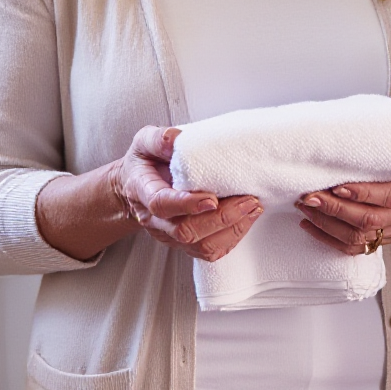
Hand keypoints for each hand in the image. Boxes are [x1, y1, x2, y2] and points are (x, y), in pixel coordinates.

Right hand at [114, 124, 261, 262]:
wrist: (136, 185)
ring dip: (232, 229)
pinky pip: (209, 251)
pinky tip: (246, 219)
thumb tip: (176, 138)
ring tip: (254, 208)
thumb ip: (158, 139)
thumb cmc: (144, 163)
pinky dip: (232, 238)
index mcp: (143, 192)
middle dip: (221, 218)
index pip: (161, 204)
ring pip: (201, 246)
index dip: (187, 204)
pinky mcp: (184, 243)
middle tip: (248, 200)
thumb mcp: (143, 143)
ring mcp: (169, 235)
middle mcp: (155, 220)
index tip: (212, 198)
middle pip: (185, 230)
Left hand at [296, 116, 390, 255]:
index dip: (362, 194)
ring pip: (360, 237)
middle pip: (370, 220)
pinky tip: (311, 225)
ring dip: (328, 224)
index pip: (389, 195)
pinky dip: (329, 239)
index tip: (336, 186)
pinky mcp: (385, 241)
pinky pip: (355, 249)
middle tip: (310, 197)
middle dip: (336, 210)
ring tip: (306, 208)